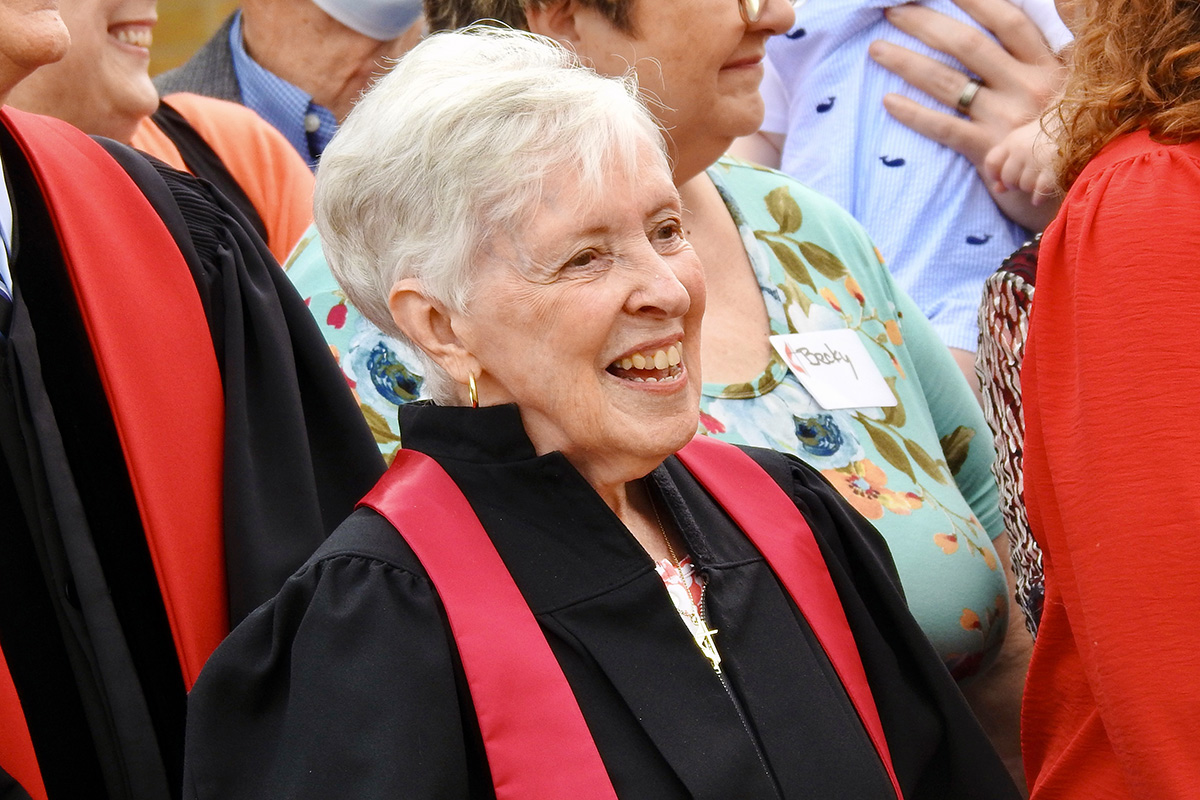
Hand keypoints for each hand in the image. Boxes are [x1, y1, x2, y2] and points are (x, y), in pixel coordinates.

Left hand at [868, 0, 1064, 222]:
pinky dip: (914, 114)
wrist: (1075, 189)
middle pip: (968, 46)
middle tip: (893, 11)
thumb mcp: (1076, 82)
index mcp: (1048, 65)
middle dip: (926, 25)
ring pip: (948, 83)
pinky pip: (945, 129)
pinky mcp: (990, 153)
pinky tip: (888, 101)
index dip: (978, 1)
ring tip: (877, 50)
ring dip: (908, 63)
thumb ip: (1065, 42)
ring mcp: (1006, 121)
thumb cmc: (1069, 131)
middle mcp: (1027, 88)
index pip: (1009, 22)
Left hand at [982, 117, 1059, 229]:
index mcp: (1013, 140)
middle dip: (1016, 183)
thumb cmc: (1055, 134)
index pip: (992, 163)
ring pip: (1024, 186)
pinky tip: (1042, 194)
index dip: (997, 174)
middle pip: (1008, 178)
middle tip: (1030, 177)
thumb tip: (997, 189)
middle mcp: (1022, 149)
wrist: (1087, 120)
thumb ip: (1008, 163)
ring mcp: (1037, 160)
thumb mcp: (1026, 142)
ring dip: (1031, 188)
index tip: (1004, 178)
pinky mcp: (1054, 170)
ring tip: (1042, 179)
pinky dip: (1039, 196)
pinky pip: (1038, 192)